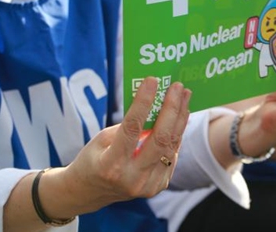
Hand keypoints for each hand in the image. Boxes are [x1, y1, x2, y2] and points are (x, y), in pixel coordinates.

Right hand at [59, 78, 190, 213]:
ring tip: (184, 97)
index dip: (143, 103)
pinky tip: (180, 116)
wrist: (91, 193)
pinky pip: (172, 155)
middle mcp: (132, 178)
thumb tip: (154, 102)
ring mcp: (147, 186)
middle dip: (171, 109)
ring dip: (180, 118)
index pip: (132, 128)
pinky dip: (176, 134)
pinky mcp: (158, 186)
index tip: (152, 81)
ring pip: (171, 146)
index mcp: (111, 165)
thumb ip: (127, 126)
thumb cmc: (93, 159)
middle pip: (160, 139)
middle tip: (177, 87)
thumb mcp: (101, 140)